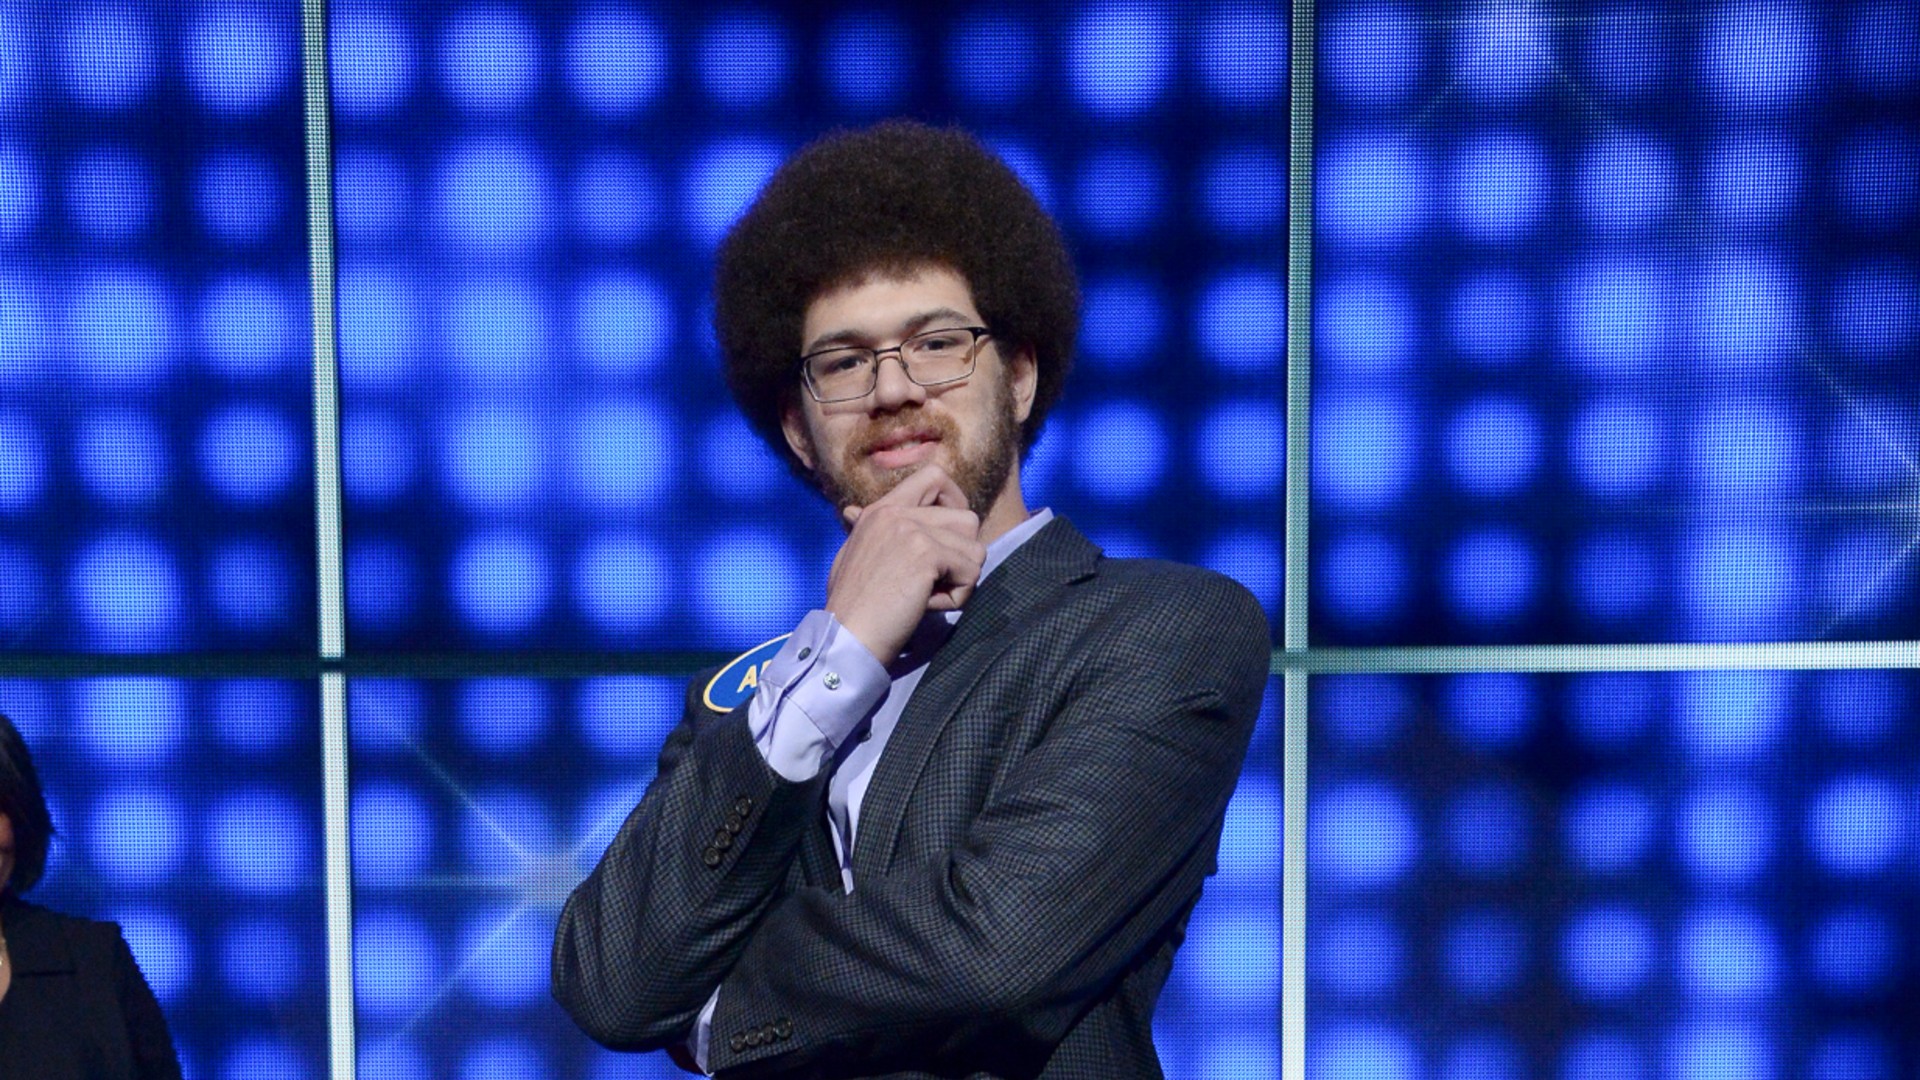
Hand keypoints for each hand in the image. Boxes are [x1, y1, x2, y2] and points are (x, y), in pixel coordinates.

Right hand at [825, 465, 984, 662]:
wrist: (845, 634)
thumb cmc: (849, 604)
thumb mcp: (853, 554)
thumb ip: (865, 530)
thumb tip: (852, 511)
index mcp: (881, 510)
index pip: (934, 476)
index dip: (955, 500)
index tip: (951, 533)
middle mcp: (897, 512)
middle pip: (967, 518)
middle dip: (961, 556)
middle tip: (934, 581)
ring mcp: (912, 530)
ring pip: (975, 548)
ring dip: (960, 579)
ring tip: (928, 596)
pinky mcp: (927, 554)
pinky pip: (971, 573)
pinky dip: (957, 597)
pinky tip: (927, 606)